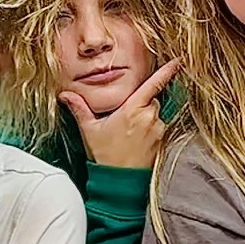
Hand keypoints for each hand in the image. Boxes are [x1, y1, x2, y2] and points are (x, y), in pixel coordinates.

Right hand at [60, 59, 180, 170]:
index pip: (154, 84)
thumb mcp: (90, 130)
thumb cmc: (105, 156)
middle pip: (152, 99)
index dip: (167, 71)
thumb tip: (65, 95)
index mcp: (132, 109)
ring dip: (146, 117)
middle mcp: (149, 117)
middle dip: (141, 102)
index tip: (178, 61)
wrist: (120, 182)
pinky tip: (137, 140)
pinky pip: (159, 127)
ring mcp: (158, 129)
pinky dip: (150, 129)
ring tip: (129, 133)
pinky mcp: (162, 140)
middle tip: (125, 117)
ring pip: (156, 113)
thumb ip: (80, 109)